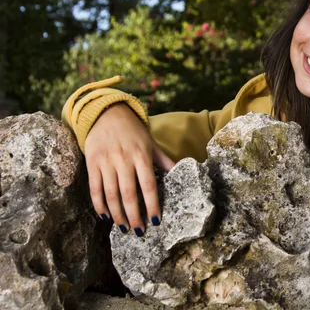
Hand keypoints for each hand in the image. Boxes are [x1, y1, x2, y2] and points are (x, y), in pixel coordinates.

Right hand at [85, 103, 174, 235]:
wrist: (106, 114)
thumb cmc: (134, 132)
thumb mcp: (151, 144)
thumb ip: (164, 161)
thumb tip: (181, 175)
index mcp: (142, 156)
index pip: (149, 185)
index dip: (152, 204)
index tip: (156, 221)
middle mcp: (123, 159)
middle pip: (129, 193)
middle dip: (134, 215)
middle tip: (140, 232)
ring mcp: (106, 161)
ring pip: (111, 194)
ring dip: (118, 214)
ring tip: (124, 228)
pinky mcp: (92, 163)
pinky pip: (95, 188)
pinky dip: (99, 204)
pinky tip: (106, 216)